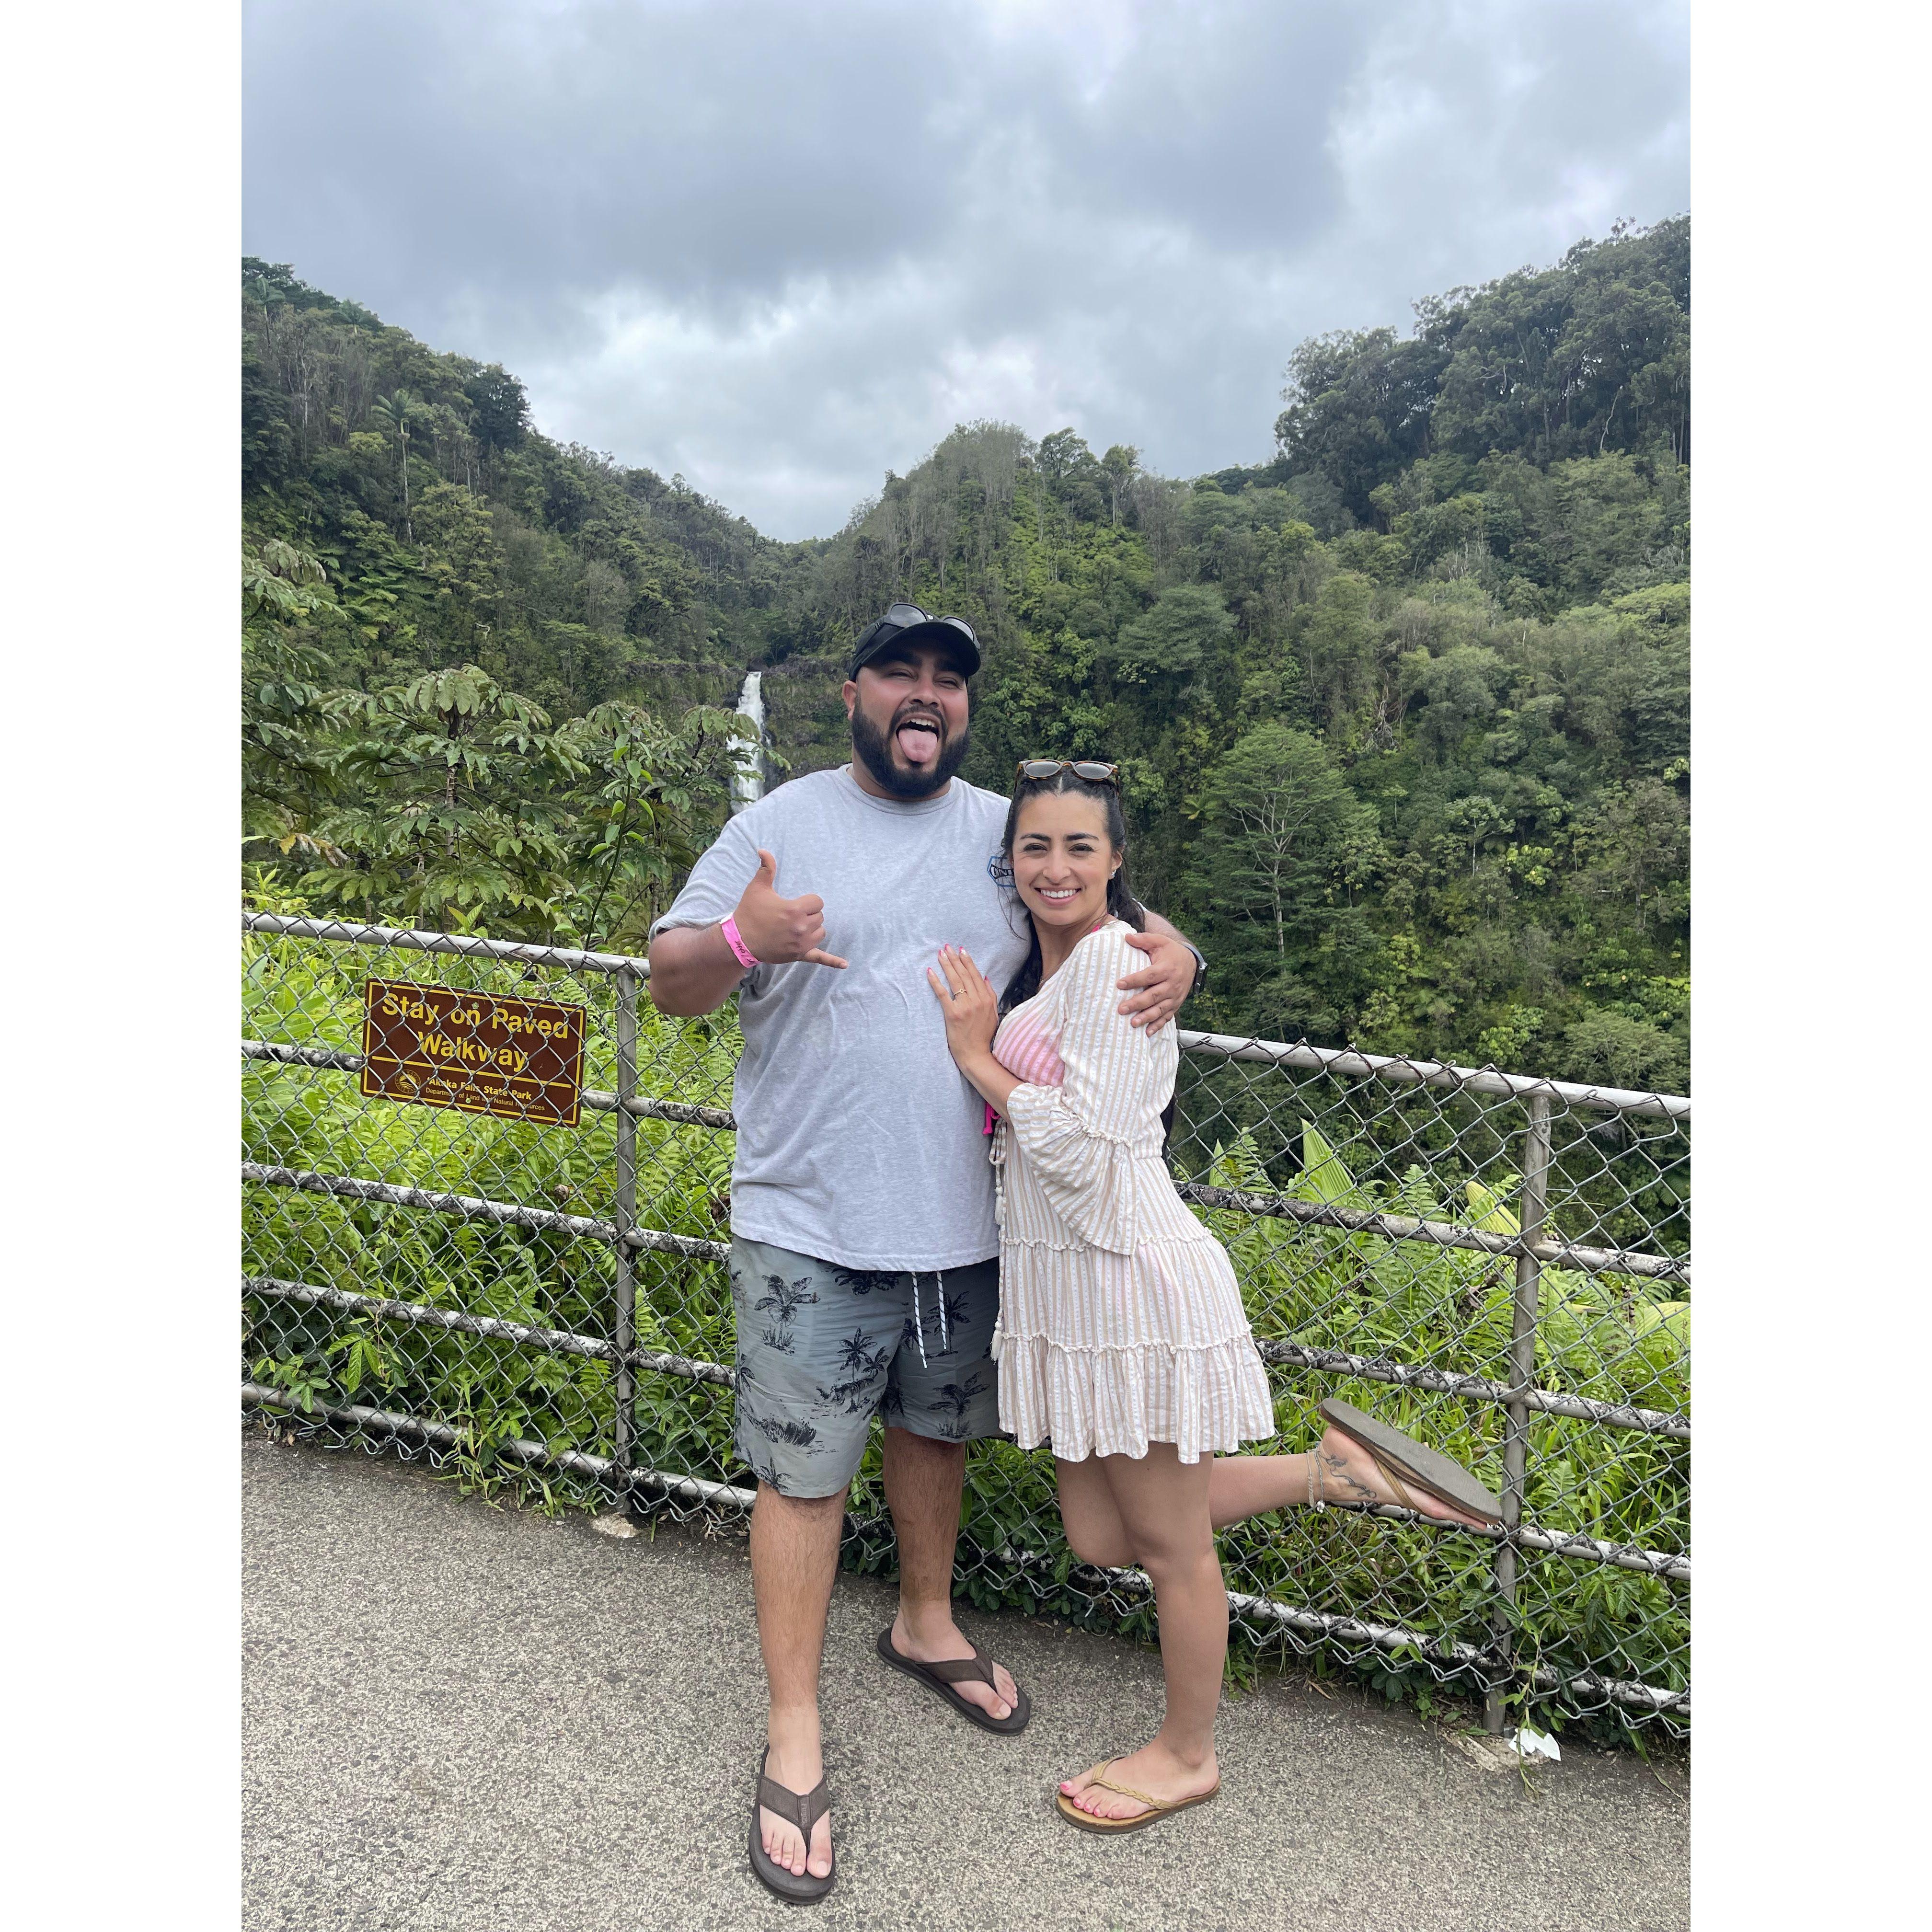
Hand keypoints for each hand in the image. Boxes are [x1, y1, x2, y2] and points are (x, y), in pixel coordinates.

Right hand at [732, 849, 847, 968]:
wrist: (739, 940)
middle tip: (792, 916)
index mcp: (795, 910)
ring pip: (821, 932)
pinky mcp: (799, 955)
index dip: (808, 901)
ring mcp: (801, 944)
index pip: (818, 902)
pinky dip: (833, 961)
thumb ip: (766, 869)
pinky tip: (844, 965)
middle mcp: (802, 927)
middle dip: (809, 915)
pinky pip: (820, 958)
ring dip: (814, 929)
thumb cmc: (749, 912)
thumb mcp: (757, 889)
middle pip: (820, 917)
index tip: (796, 903)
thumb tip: (763, 850)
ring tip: (798, 927)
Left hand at [926, 945, 999, 1068]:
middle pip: (964, 974)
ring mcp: (965, 1007)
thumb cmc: (984, 1036)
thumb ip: (991, 995)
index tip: (961, 950)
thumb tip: (985, 978)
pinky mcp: (952, 1014)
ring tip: (940, 954)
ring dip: (946, 965)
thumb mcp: (993, 1014)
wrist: (976, 1055)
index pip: (976, 975)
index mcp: (987, 999)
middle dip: (955, 959)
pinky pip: (943, 994)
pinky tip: (930, 972)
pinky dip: (936, 982)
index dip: (967, 961)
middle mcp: (977, 1000)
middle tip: (947, 947)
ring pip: (955, 981)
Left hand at [1115, 929, 1195, 1028]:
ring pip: (1160, 1009)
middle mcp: (1172, 984)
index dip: (1135, 980)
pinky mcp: (1176, 1005)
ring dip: (1146, 1017)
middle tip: (1121, 1009)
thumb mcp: (1160, 941)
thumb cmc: (1171, 952)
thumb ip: (1144, 939)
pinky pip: (1167, 1017)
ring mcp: (1175, 997)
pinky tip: (1147, 1033)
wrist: (1191, 962)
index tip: (1119, 984)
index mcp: (1167, 968)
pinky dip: (1158, 1025)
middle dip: (1137, 1003)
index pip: (1149, 976)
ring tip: (1133, 1023)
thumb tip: (1127, 937)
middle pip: (1153, 996)